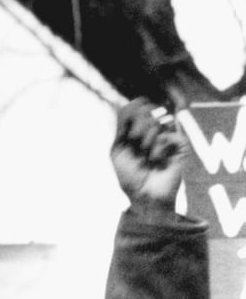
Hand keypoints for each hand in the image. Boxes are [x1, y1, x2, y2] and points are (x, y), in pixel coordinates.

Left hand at [110, 97, 187, 213]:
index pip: (134, 106)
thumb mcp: (118, 150)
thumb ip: (122, 125)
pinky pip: (166, 135)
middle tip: (137, 148)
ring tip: (146, 157)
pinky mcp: (180, 143)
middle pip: (145, 110)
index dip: (130, 112)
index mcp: (136, 130)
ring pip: (156, 121)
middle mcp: (153, 130)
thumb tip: (131, 101)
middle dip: (136, 130)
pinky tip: (157, 161)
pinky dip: (157, 149)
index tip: (126, 132)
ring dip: (146, 141)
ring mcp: (168, 135)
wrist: (145, 197)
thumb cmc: (129, 177)